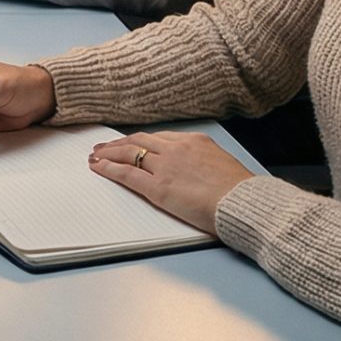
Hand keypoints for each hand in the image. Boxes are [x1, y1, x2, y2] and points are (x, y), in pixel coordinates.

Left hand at [88, 132, 252, 235]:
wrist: (244, 203)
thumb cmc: (240, 191)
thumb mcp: (222, 164)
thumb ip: (203, 162)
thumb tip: (196, 169)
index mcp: (195, 141)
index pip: (159, 138)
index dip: (140, 140)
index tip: (130, 142)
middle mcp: (177, 149)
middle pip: (139, 141)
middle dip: (119, 143)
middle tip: (104, 146)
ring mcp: (166, 167)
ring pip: (128, 154)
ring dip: (108, 153)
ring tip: (96, 156)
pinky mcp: (158, 187)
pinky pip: (126, 174)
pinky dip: (109, 169)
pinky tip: (98, 168)